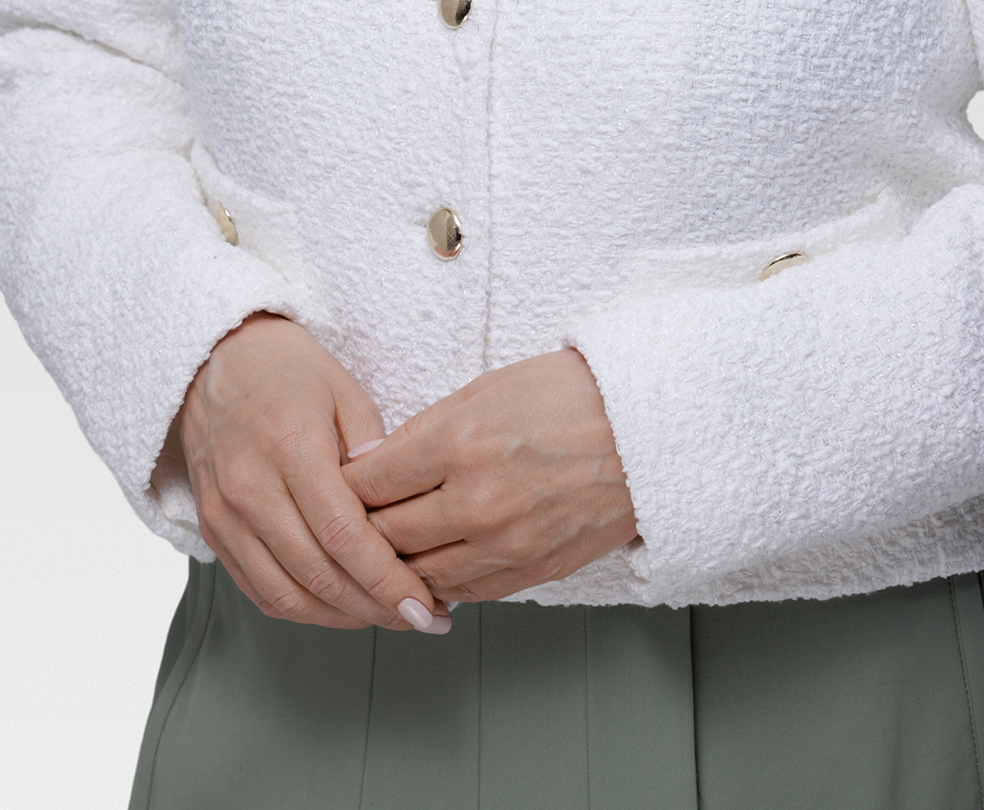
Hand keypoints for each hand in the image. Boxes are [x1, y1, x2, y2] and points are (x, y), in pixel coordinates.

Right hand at [168, 313, 449, 633]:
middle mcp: (250, 488)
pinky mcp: (213, 530)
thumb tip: (402, 507)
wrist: (215, 361)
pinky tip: (341, 608)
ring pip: (286, 594)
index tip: (424, 603)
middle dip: (375, 607)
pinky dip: (304, 610)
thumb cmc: (287, 372)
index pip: (343, 535)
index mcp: (290, 447)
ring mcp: (225, 514)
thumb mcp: (344, 391)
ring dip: (342, 618)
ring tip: (387, 617)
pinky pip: (259, 590)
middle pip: (317, 574)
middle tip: (421, 617)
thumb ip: (374, 452)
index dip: (386, 580)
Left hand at [343, 348, 637, 602]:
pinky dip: (440, 580)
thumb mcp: (484, 390)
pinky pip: (464, 592)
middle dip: (360, 526)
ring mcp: (507, 544)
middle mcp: (478, 501)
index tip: (338, 482)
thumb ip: (420, 432)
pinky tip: (433, 563)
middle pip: (385, 534)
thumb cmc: (568, 396)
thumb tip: (368, 464)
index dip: (344, 484)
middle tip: (350, 516)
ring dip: (397, 562)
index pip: (368, 483)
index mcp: (460, 443)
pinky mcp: (532, 571)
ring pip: (419, 573)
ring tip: (388, 543)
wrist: (646, 428)